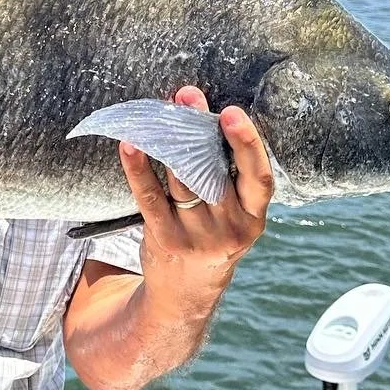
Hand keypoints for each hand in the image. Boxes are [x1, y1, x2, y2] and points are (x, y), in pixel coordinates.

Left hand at [121, 86, 274, 318]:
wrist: (187, 293)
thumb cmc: (213, 234)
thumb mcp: (233, 213)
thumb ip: (226, 175)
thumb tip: (200, 115)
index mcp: (254, 216)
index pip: (259, 177)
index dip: (248, 144)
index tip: (232, 113)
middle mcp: (230, 227)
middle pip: (214, 171)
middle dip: (200, 130)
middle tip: (186, 96)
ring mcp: (197, 236)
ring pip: (182, 181)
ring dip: (167, 142)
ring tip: (156, 112)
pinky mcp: (166, 239)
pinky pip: (149, 198)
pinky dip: (138, 169)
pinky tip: (129, 145)